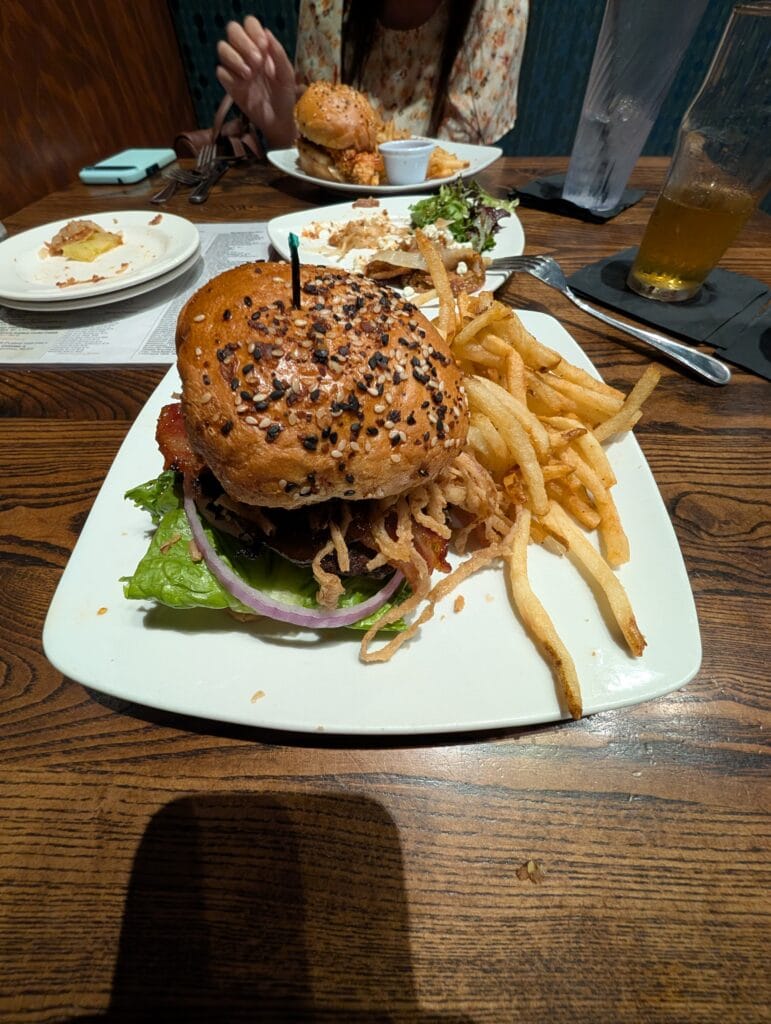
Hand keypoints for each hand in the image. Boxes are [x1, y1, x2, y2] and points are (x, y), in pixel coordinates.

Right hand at [216, 16, 298, 148]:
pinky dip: (230, 75)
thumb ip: (278, 54)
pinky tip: (243, 85)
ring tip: (250, 75)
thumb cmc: (285, 97)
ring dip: (235, 58)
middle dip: (243, 43)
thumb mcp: (287, 75)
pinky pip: (221, 71)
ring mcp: (236, 68)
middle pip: (232, 30)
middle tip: (257, 62)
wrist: (279, 122)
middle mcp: (246, 53)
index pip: (250, 24)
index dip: (253, 31)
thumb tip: (267, 33)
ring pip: (222, 48)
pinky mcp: (229, 84)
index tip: (263, 47)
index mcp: (261, 47)